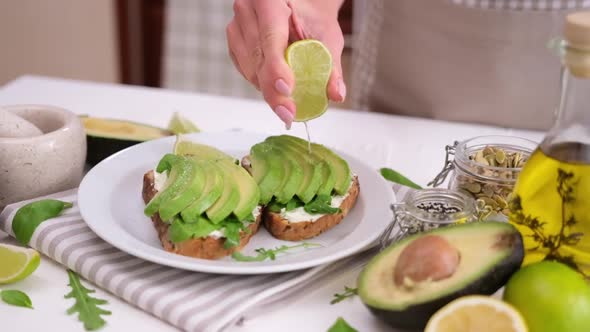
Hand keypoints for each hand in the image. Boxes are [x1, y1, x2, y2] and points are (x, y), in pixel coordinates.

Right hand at [227, 0, 345, 127]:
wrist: (302, 9)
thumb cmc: (313, 18)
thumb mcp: (328, 36)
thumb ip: (331, 65)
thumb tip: (336, 94)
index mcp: (268, 0)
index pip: (270, 38)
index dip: (276, 67)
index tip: (287, 89)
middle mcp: (247, 11)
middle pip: (258, 58)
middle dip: (273, 90)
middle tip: (288, 112)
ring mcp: (236, 28)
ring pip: (250, 69)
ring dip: (268, 89)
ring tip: (287, 102)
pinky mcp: (235, 45)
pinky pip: (245, 72)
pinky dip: (261, 84)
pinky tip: (277, 87)